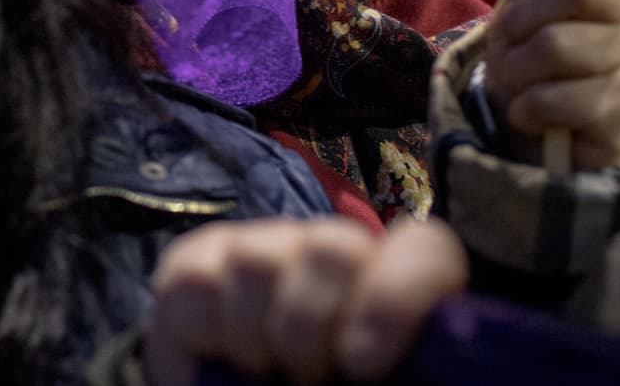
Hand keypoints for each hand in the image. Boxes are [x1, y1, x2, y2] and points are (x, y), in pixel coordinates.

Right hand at [145, 217, 466, 384]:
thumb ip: (399, 371)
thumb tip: (393, 349)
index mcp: (393, 290)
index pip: (422, 251)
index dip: (396, 291)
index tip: (361, 362)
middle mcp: (330, 255)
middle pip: (334, 246)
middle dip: (314, 320)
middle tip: (307, 377)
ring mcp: (261, 251)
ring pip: (260, 258)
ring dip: (260, 333)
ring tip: (265, 373)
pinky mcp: (197, 264)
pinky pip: (199, 278)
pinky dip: (209, 330)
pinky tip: (226, 361)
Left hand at [485, 0, 619, 169]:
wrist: (535, 136)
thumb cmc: (528, 65)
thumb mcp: (520, 6)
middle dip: (522, 19)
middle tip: (508, 46)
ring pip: (560, 46)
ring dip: (518, 72)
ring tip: (522, 87)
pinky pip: (561, 99)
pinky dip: (528, 108)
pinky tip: (534, 116)